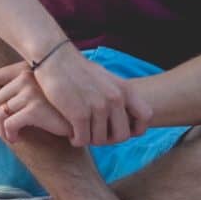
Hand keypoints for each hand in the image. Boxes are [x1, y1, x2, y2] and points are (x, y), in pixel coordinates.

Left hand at [0, 63, 70, 142]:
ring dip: (2, 129)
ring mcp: (31, 91)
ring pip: (0, 113)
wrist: (85, 115)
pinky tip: (17, 139)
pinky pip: (9, 124)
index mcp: (26, 68)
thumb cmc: (60, 106)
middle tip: (3, 131)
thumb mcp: (39, 91)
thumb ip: (20, 89)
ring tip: (10, 136)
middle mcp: (27, 76)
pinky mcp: (35, 108)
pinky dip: (9, 134)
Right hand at [30, 44, 151, 145]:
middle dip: (108, 140)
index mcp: (125, 89)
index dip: (134, 129)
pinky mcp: (79, 114)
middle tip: (95, 134)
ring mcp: (98, 106)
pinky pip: (83, 139)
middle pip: (122, 135)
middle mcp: (115, 98)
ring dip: (90, 140)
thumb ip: (117, 94)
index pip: (146, 117)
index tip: (118, 129)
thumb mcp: (106, 78)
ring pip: (100, 140)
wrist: (54, 59)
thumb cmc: (77, 69)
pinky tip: (71, 134)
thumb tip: (124, 112)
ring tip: (81, 133)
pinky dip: (76, 140)